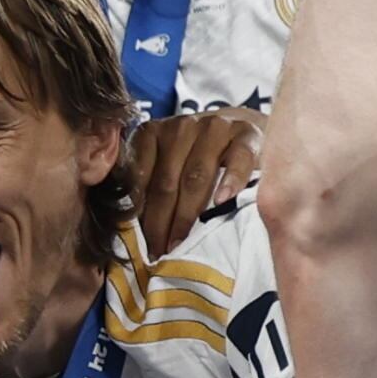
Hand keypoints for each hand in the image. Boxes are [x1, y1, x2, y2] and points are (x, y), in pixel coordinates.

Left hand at [119, 107, 262, 251]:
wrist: (240, 130)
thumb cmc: (198, 156)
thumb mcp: (167, 163)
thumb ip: (148, 185)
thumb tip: (130, 229)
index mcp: (154, 131)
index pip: (140, 177)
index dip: (138, 213)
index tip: (140, 242)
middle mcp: (182, 126)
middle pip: (166, 181)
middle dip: (160, 221)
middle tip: (158, 252)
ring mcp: (215, 127)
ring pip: (196, 175)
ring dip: (187, 213)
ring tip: (180, 241)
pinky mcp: (246, 133)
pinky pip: (237, 160)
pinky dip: (230, 181)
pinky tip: (222, 201)